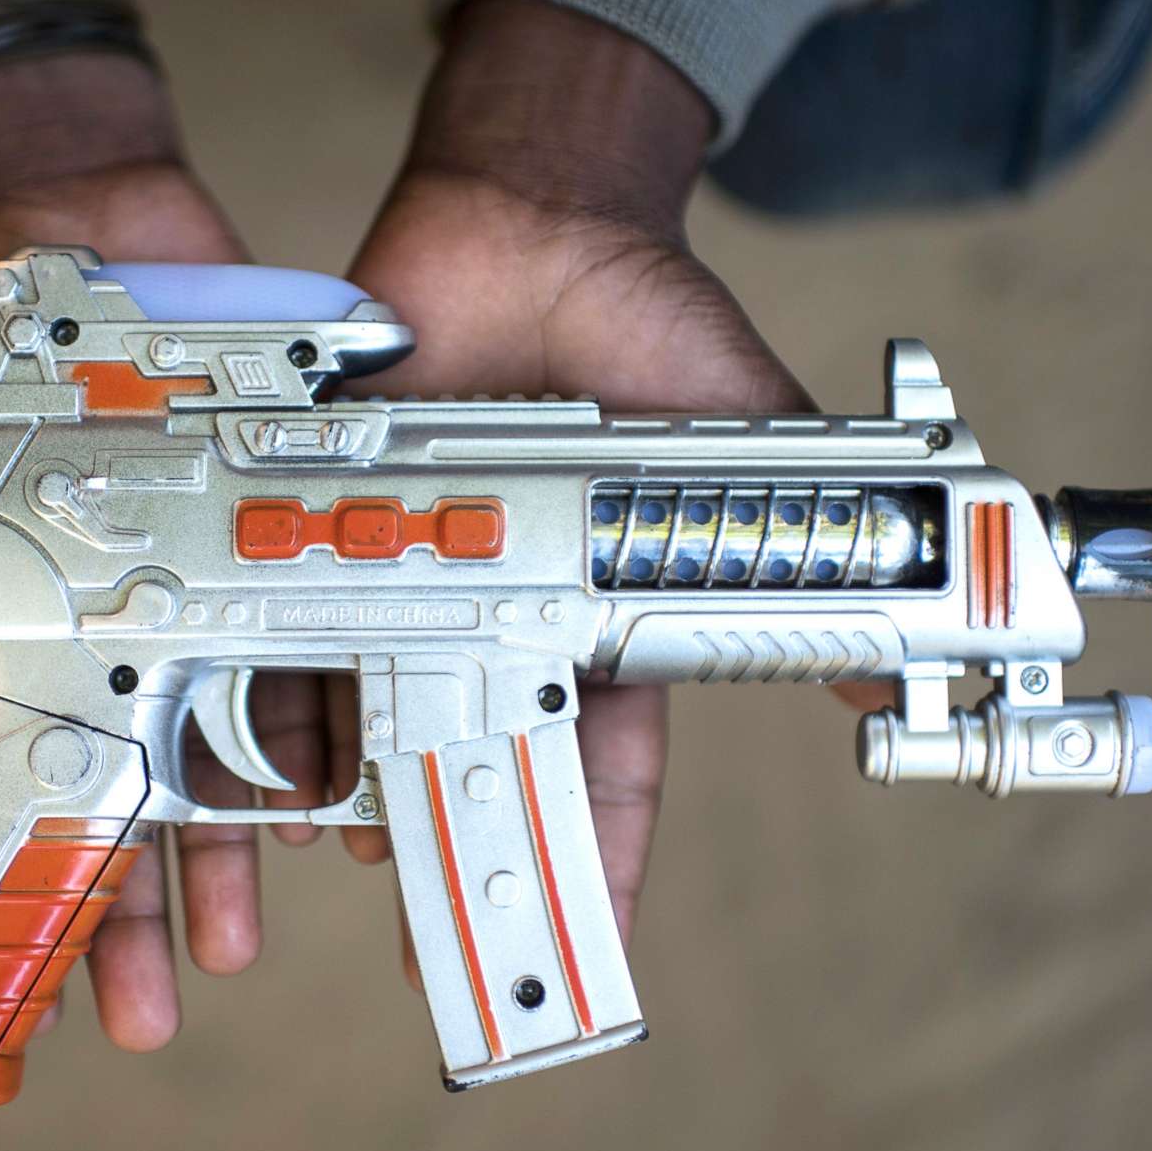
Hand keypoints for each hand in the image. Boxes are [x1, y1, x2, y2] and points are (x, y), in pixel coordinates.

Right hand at [0, 0, 257, 1053]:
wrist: (86, 203)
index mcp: (49, 628)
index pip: (56, 787)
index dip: (73, 894)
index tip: (85, 999)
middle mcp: (141, 622)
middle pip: (159, 795)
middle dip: (157, 906)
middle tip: (164, 1008)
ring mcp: (228, 574)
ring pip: (259, 734)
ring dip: (263, 834)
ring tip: (273, 923)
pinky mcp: (307, 509)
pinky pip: (341, 629)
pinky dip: (351, 711)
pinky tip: (368, 795)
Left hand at [276, 0, 813, 971]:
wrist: (533, 211)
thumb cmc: (648, 321)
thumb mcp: (744, 432)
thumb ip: (793, 540)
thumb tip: (887, 663)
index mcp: (594, 611)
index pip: (604, 759)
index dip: (600, 850)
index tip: (589, 939)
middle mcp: (495, 607)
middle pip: (473, 756)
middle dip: (460, 847)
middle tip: (444, 933)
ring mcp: (410, 568)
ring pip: (373, 709)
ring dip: (355, 791)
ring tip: (350, 857)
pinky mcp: (330, 518)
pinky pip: (290, 621)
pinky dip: (275, 690)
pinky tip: (264, 759)